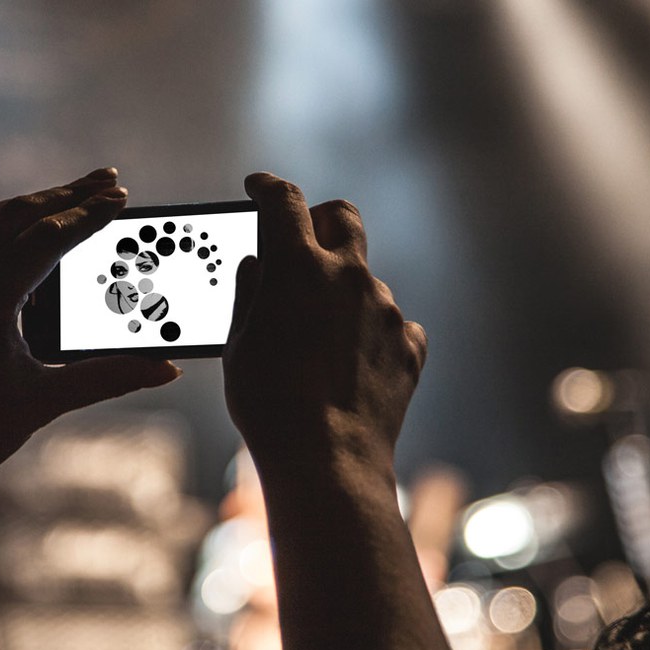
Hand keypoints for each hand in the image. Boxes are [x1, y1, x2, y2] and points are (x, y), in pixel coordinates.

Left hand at [0, 168, 179, 516]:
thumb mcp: (44, 402)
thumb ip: (109, 377)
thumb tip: (166, 367)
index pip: (46, 237)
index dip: (89, 214)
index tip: (121, 196)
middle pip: (16, 216)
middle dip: (65, 195)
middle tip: (107, 178)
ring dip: (29, 204)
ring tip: (69, 196)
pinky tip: (14, 229)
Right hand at [221, 174, 471, 649]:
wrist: (327, 461)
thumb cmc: (269, 405)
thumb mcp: (239, 344)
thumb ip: (250, 294)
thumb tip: (259, 266)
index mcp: (296, 266)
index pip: (283, 200)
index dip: (267, 188)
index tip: (258, 188)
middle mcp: (348, 275)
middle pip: (342, 217)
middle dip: (321, 220)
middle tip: (303, 241)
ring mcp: (386, 308)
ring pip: (365, 281)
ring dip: (343, 296)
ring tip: (318, 344)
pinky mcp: (410, 344)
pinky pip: (392, 325)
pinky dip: (371, 335)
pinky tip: (351, 368)